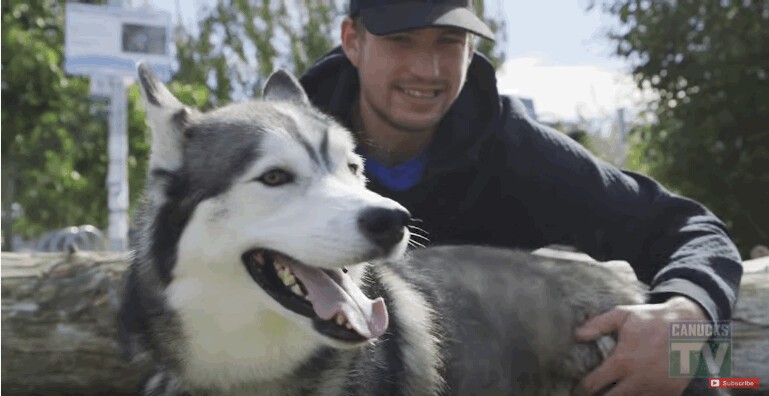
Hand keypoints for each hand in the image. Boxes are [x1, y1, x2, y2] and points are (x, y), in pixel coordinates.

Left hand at [573, 296, 706, 395]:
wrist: (687, 326)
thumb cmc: (651, 319)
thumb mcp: (622, 315)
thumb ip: (597, 325)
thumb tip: (576, 335)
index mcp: (623, 361)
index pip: (594, 383)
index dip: (582, 388)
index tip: (577, 389)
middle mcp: (638, 378)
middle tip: (591, 393)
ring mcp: (656, 388)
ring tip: (610, 391)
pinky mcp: (670, 392)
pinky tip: (632, 391)